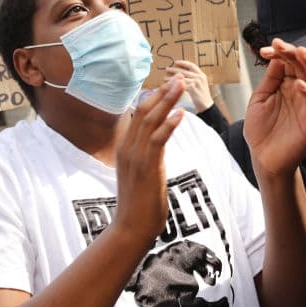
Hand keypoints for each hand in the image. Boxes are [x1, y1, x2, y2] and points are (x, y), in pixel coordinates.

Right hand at [113, 76, 184, 243]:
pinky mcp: (146, 166)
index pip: (138, 116)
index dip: (153, 98)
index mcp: (125, 148)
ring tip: (180, 86)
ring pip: (151, 121)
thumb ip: (146, 157)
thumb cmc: (139, 204)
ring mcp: (135, 156)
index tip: (166, 86)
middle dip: (162, 94)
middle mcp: (127, 148)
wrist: (131, 227)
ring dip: (167, 102)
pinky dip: (169, 124)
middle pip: (144, 112)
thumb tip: (156, 145)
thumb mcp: (139, 175)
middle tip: (177, 78)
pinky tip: (180, 114)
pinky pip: (158, 140)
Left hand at [165, 60, 212, 110]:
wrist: (207, 106)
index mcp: (202, 75)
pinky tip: (168, 85)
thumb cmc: (201, 96)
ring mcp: (196, 82)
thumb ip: (193, 78)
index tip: (176, 62)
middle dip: (174, 69)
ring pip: (181, 77)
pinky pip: (180, 85)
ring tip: (165, 78)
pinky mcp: (192, 88)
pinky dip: (173, 84)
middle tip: (167, 69)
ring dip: (171, 77)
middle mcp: (200, 77)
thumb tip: (181, 74)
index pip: (192, 65)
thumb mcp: (200, 84)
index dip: (183, 63)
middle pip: (185, 71)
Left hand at [244, 39, 305, 177]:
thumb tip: (277, 56)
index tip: (265, 48)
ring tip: (300, 53)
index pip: (291, 63)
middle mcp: (303, 93)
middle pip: (305, 67)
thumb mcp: (260, 100)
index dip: (281, 53)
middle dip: (293, 53)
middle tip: (280, 44)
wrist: (264, 159)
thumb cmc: (261, 131)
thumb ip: (270, 80)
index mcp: (289, 85)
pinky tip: (299, 85)